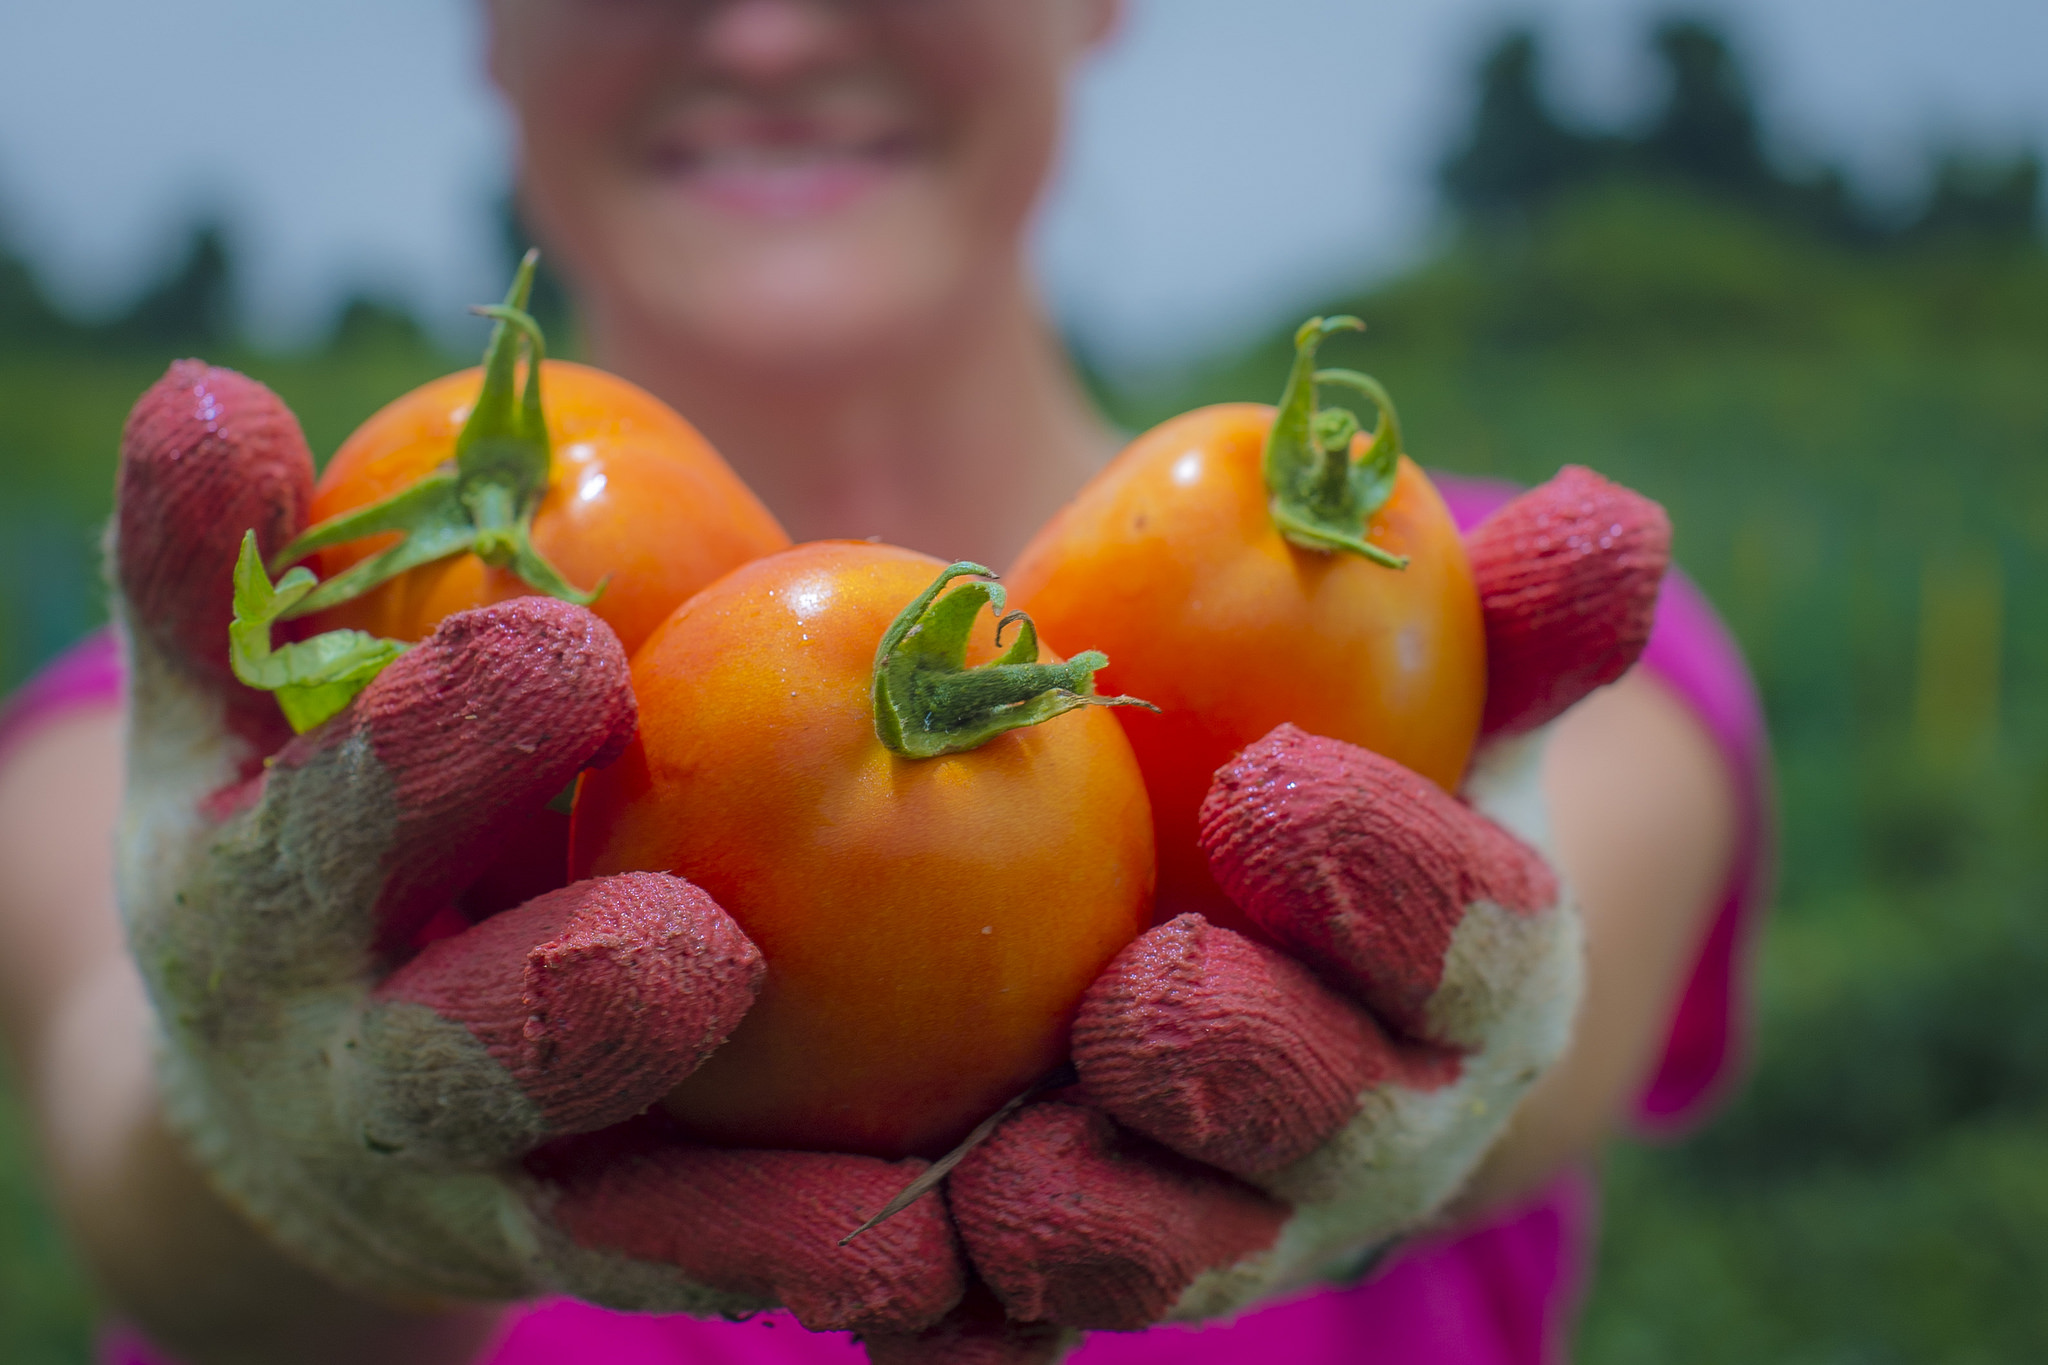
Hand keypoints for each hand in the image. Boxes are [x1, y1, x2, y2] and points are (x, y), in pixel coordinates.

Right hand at [110, 362, 969, 1334]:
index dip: (427, 742)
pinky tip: (935, 1273)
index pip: (327, 811)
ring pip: (606, 1213)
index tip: (561, 649)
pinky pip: (701, 1271)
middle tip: (699, 954)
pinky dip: (808, 1273)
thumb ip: (227, 567)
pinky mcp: (580, 1246)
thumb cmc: (294, 835)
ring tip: (894, 1226)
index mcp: (262, 895)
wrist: (280, 1086)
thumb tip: (216, 392)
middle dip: (564, 1003)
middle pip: (458, 1049)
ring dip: (745, 1220)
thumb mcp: (230, 707)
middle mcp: (355, 1066)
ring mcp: (473, 1184)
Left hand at [897, 469, 1668, 1356]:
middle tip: (1134, 999)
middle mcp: (1371, 1129)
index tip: (1272, 786)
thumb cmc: (1338, 790)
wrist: (1251, 962)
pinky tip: (877, 1276)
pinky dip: (959, 1321)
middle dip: (1249, 1069)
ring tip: (1000, 1174)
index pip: (1474, 941)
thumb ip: (1499, 621)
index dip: (1390, 878)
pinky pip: (1029, 1329)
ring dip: (1104, 1228)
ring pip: (1188, 1259)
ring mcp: (1232, 1220)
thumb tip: (1610, 520)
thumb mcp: (1416, 695)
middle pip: (1340, 1130)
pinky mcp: (1089, 1273)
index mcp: (1472, 979)